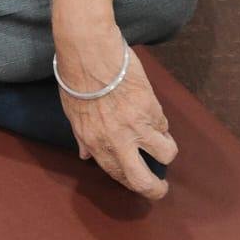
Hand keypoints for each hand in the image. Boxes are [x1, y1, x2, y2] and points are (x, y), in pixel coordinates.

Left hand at [57, 45, 176, 199]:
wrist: (88, 50)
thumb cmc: (75, 78)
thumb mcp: (72, 112)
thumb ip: (82, 137)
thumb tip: (85, 155)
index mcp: (95, 143)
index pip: (117, 175)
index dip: (130, 182)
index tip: (137, 180)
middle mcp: (117, 141)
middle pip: (143, 181)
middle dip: (155, 189)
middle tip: (160, 186)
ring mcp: (137, 125)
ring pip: (166, 153)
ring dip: (166, 150)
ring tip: (162, 142)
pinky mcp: (151, 107)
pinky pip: (164, 124)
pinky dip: (162, 123)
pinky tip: (153, 113)